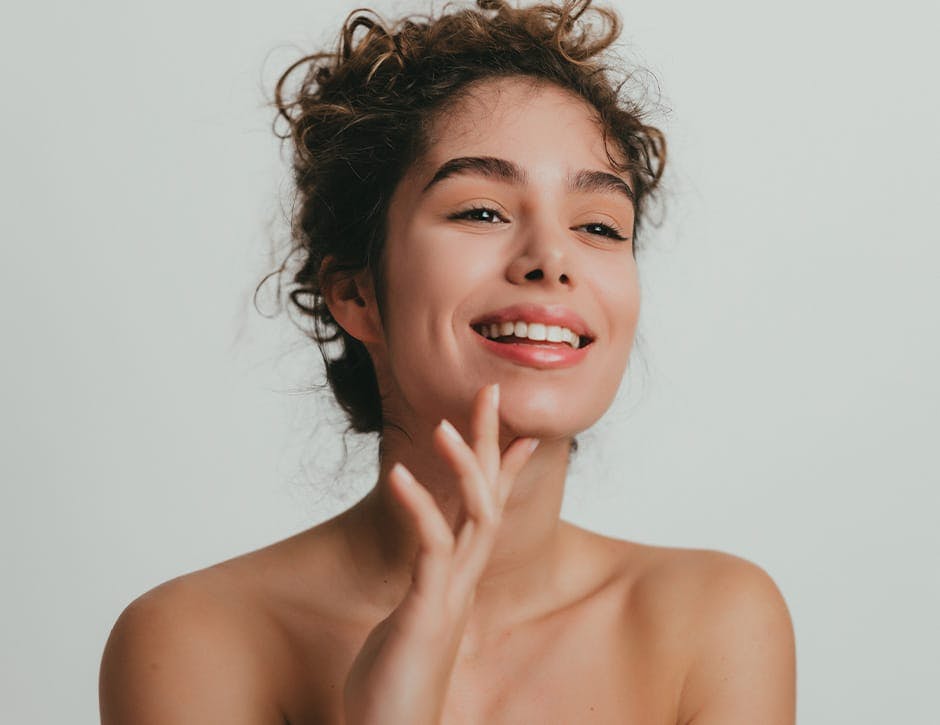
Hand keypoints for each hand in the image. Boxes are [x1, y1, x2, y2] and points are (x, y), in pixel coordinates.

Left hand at [343, 383, 539, 724]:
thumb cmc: (394, 687)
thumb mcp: (413, 625)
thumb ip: (426, 594)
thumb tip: (430, 576)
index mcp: (458, 578)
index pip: (488, 510)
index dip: (501, 467)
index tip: (514, 431)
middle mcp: (463, 580)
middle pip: (489, 497)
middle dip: (490, 442)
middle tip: (491, 391)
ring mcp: (450, 594)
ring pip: (473, 516)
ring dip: (464, 467)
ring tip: (445, 425)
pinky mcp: (429, 609)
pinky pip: (431, 547)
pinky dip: (418, 507)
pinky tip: (400, 476)